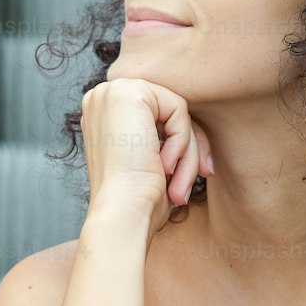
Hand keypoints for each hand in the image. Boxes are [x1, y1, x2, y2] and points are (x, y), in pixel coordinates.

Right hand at [80, 76, 213, 232]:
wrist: (122, 214)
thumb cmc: (138, 201)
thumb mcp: (153, 161)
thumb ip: (165, 137)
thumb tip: (197, 130)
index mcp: (105, 114)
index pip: (159, 118)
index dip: (183, 146)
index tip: (198, 175)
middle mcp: (103, 98)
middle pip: (169, 112)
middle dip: (191, 148)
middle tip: (201, 177)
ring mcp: (112, 91)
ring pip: (177, 112)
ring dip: (188, 153)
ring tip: (179, 186)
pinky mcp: (129, 92)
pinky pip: (178, 109)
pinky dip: (182, 142)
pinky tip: (164, 166)